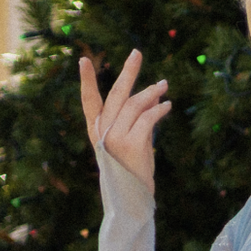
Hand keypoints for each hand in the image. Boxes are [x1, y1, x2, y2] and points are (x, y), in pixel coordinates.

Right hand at [78, 51, 170, 192]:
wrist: (131, 197)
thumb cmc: (131, 168)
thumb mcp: (129, 140)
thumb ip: (135, 118)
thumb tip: (151, 92)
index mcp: (96, 131)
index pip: (88, 101)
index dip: (86, 80)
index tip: (83, 60)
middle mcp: (102, 132)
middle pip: (115, 95)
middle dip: (127, 72)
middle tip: (136, 53)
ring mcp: (115, 138)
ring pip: (136, 105)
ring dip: (152, 93)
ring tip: (164, 86)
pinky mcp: (131, 144)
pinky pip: (148, 118)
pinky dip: (159, 109)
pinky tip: (167, 105)